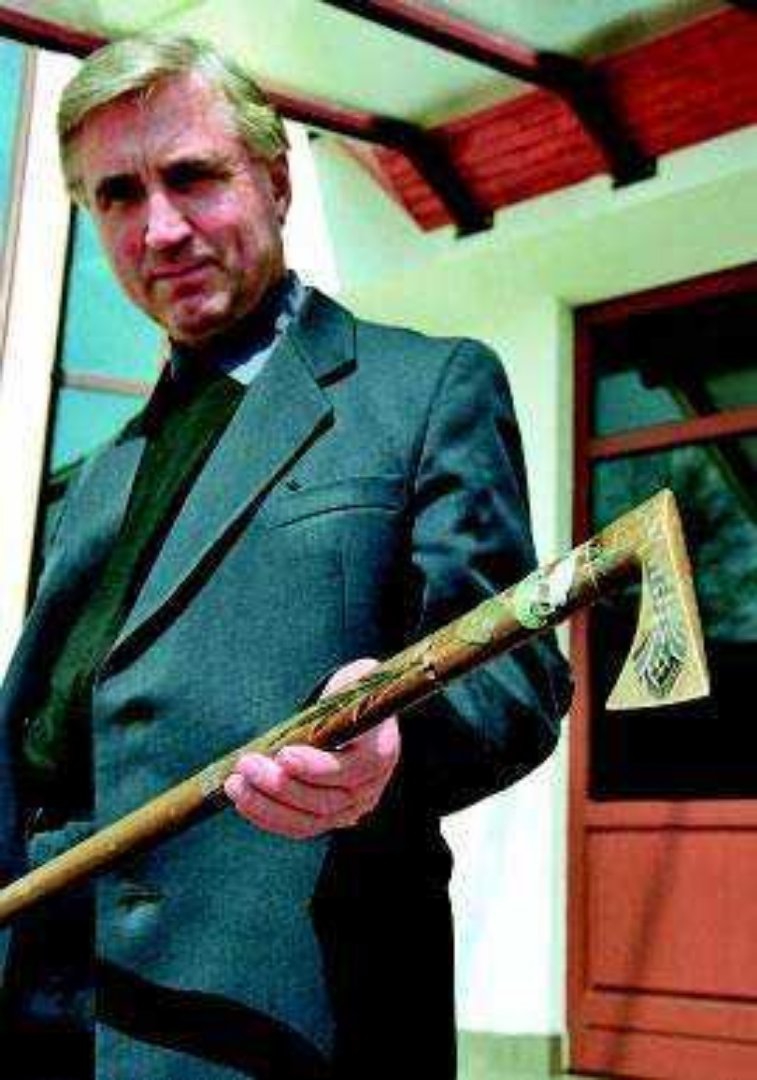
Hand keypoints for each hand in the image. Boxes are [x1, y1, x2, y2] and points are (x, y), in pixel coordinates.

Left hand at [223, 658, 400, 838]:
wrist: (362, 722)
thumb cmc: (351, 698)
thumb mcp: (354, 683)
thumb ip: (345, 685)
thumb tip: (328, 692)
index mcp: (380, 753)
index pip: (347, 770)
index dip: (314, 767)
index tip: (284, 754)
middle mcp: (368, 789)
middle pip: (324, 801)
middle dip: (279, 785)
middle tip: (247, 764)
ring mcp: (350, 809)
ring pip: (308, 820)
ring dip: (266, 804)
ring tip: (235, 783)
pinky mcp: (329, 819)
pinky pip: (298, 827)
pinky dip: (267, 816)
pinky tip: (243, 799)